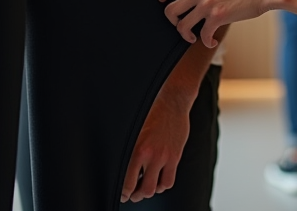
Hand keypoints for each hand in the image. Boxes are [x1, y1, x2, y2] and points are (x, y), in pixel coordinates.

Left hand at [120, 83, 191, 202]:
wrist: (172, 100)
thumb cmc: (152, 111)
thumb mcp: (135, 128)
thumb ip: (130, 147)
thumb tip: (121, 163)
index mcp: (136, 148)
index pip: (128, 181)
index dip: (124, 193)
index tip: (123, 194)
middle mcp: (150, 155)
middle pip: (143, 189)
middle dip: (136, 196)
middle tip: (133, 195)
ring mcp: (164, 157)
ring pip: (156, 188)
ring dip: (150, 191)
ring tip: (146, 188)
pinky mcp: (175, 156)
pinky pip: (169, 180)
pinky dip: (163, 184)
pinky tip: (158, 180)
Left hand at [159, 0, 275, 47]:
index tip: (166, 5)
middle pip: (170, 9)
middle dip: (172, 22)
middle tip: (180, 25)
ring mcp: (207, 3)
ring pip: (183, 25)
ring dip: (186, 35)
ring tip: (193, 37)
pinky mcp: (218, 16)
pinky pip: (203, 35)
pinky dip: (207, 42)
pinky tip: (211, 42)